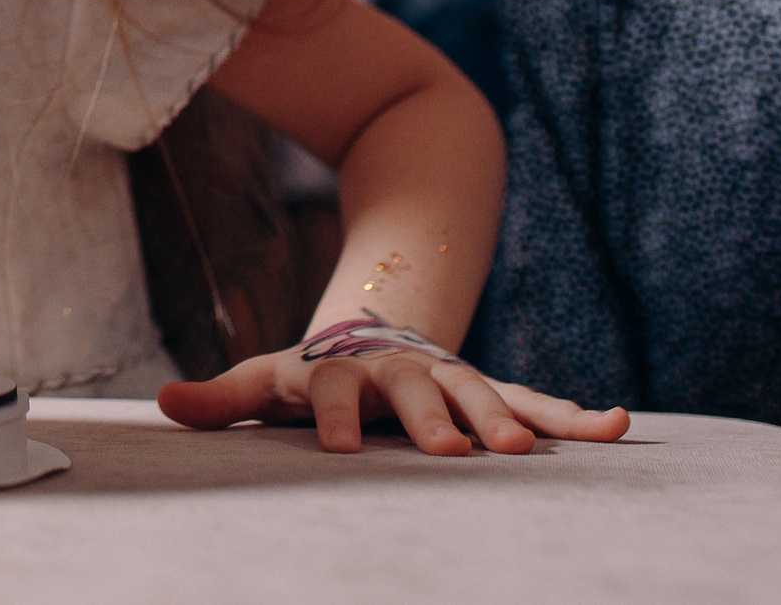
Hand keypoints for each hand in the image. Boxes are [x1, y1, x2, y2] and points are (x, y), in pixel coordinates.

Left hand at [159, 330, 631, 454]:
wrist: (372, 329)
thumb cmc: (310, 374)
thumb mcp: (265, 381)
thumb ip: (222, 398)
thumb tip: (162, 404)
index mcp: (340, 371)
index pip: (330, 389)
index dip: (331, 415)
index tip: (336, 449)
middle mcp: (400, 370)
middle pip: (416, 390)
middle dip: (432, 417)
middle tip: (449, 450)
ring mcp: (450, 376)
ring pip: (481, 393)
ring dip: (505, 418)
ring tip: (526, 451)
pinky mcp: (492, 390)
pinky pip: (538, 401)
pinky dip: (576, 416)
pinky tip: (618, 427)